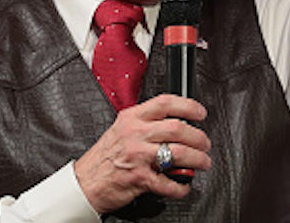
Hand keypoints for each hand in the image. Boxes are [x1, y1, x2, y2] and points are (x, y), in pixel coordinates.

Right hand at [73, 94, 210, 213]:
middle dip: (199, 137)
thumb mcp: (120, 130)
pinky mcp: (140, 178)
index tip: (200, 113)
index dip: (188, 106)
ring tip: (203, 162)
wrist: (84, 182)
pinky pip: (169, 183)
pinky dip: (181, 186)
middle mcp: (135, 134)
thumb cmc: (103, 158)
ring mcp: (138, 156)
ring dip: (198, 159)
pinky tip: (184, 185)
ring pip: (179, 153)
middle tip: (205, 143)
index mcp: (132, 118)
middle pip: (178, 128)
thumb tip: (176, 122)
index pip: (165, 103)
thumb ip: (145, 123)